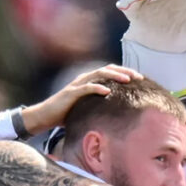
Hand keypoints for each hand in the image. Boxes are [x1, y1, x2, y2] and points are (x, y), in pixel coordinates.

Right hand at [21, 64, 142, 132]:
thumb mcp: (87, 107)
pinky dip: (97, 88)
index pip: (110, 72)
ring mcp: (77, 84)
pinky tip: (108, 91)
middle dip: (125, 71)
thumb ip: (100, 104)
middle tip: (139, 76)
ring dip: (114, 76)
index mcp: (89, 80)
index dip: (125, 72)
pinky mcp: (71, 93)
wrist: (46, 116)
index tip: (140, 79)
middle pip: (108, 69)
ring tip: (127, 80)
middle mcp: (84, 79)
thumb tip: (118, 112)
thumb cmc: (67, 113)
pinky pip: (86, 88)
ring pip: (99, 74)